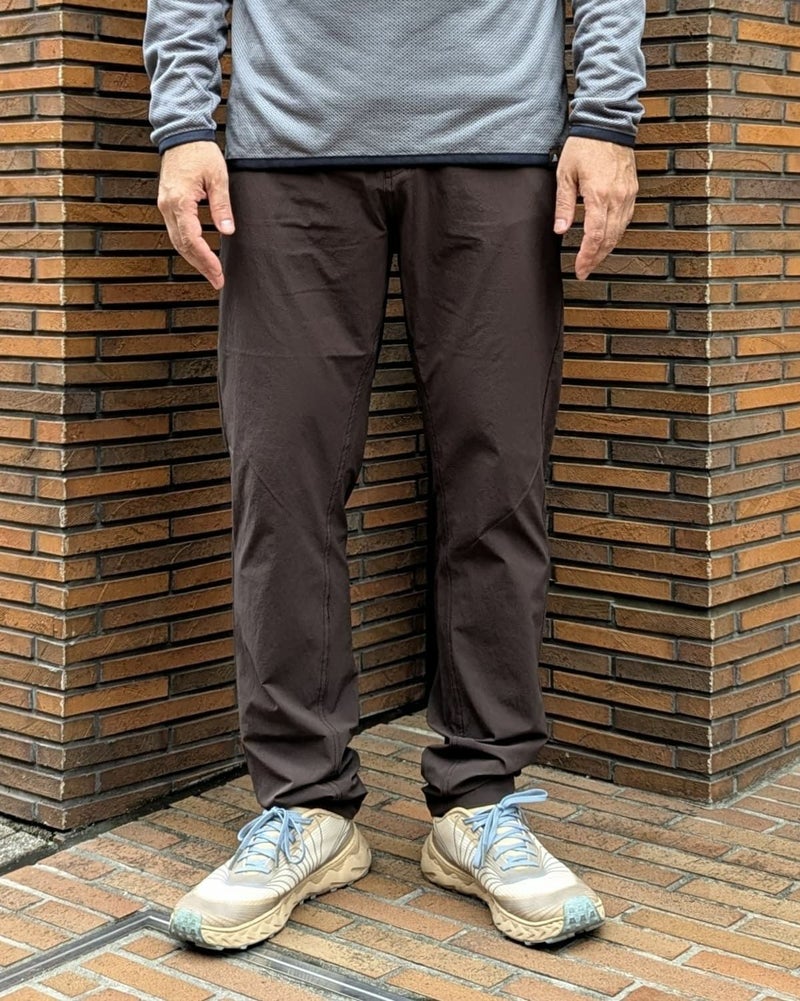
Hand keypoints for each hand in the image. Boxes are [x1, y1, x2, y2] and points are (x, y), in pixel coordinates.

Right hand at [157, 141, 234, 289]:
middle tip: (217, 280)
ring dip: (193, 258)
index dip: (206, 260)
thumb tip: (227, 231)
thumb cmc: (200, 152)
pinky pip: (175, 231)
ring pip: (177, 241)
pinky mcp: (167, 204)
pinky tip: (200, 254)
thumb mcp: (218, 178)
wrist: (181, 134)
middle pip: (182, 246)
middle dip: (200, 265)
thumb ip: (222, 206)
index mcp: (180, 202)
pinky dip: (187, 246)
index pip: (192, 240)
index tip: (218, 274)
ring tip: (210, 272)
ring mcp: (165, 206)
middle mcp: (168, 207)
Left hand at [554, 136, 637, 279]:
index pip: (595, 235)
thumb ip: (564, 205)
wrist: (607, 123)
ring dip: (607, 248)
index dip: (588, 256)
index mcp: (599, 195)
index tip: (580, 269)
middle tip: (585, 270)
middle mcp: (617, 197)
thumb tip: (560, 230)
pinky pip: (626, 219)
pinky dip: (616, 233)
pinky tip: (607, 240)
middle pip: (610, 238)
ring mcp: (627, 194)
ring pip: (620, 231)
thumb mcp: (565, 175)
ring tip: (594, 259)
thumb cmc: (584, 146)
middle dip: (596, 258)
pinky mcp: (631, 190)